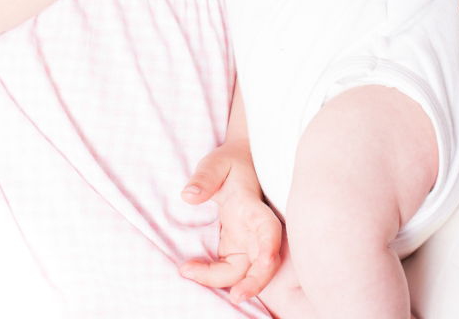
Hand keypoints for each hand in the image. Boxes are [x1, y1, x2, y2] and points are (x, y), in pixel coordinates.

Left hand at [179, 143, 281, 304]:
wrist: (240, 163)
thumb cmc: (230, 162)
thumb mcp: (215, 163)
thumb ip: (204, 177)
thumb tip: (189, 197)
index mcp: (253, 206)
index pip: (268, 228)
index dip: (270, 246)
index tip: (266, 261)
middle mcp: (255, 229)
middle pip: (265, 262)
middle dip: (255, 282)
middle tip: (235, 297)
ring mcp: (247, 241)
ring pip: (248, 271)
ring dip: (230, 284)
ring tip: (190, 274)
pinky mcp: (237, 247)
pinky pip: (231, 270)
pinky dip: (214, 277)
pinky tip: (191, 269)